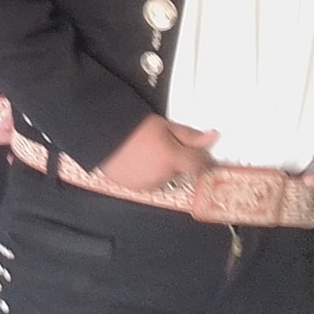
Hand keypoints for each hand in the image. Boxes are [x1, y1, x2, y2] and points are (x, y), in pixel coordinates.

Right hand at [96, 116, 217, 191]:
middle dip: (178, 160)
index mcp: (172, 159)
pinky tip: (139, 160)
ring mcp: (148, 184)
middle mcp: (162, 175)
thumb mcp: (166, 126)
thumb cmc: (131, 128)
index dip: (204, 160)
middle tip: (165, 144)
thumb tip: (211, 137)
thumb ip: (191, 136)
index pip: (199, 165)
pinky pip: (150, 182)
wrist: (102, 134)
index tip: (203, 156)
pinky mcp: (135, 187)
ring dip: (163, 168)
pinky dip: (148, 174)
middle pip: (181, 170)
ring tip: (148, 152)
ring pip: (166, 177)